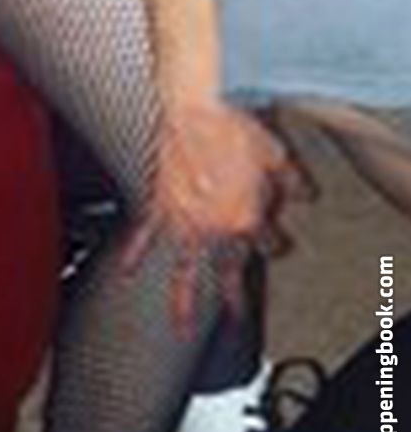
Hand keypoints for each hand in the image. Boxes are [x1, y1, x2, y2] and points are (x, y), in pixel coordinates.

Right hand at [125, 99, 307, 330]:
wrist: (195, 106)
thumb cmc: (234, 124)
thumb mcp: (275, 153)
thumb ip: (291, 178)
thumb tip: (305, 193)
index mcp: (246, 218)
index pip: (266, 242)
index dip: (274, 241)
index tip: (277, 239)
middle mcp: (214, 228)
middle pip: (226, 268)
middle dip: (232, 294)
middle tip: (236, 313)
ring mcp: (183, 220)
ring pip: (184, 270)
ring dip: (183, 301)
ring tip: (181, 325)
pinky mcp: (158, 203)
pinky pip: (144, 235)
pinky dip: (134, 253)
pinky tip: (127, 272)